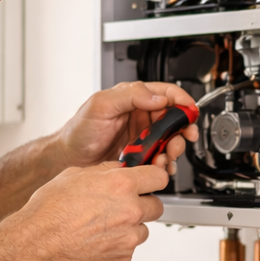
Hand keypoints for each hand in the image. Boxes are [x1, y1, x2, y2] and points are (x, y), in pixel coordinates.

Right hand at [0, 163, 168, 260]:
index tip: (149, 182)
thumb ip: (104, 172)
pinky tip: (94, 242)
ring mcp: (127, 239)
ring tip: (100, 227)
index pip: (159, 177)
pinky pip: (127, 251)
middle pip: (156, 206)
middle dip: (142, 205)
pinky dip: (115, 247)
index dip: (153, 179)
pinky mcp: (121, 260)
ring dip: (128, 228)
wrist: (36, 246)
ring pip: (141, 231)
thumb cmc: (49, 212)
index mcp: (121, 186)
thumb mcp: (74, 175)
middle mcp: (130, 212)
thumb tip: (118, 170)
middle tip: (121, 207)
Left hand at [53, 81, 200, 169]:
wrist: (69, 157)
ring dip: (174, 150)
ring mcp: (143, 137)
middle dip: (183, 130)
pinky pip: (160, 159)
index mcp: (135, 99)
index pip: (167, 93)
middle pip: (174, 119)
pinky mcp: (141, 156)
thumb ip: (130, 95)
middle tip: (181, 140)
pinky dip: (164, 164)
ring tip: (166, 157)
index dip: (182, 101)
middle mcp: (142, 117)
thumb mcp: (101, 104)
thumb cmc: (79, 129)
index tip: (190, 111)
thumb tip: (157, 97)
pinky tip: (160, 167)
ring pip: (170, 141)